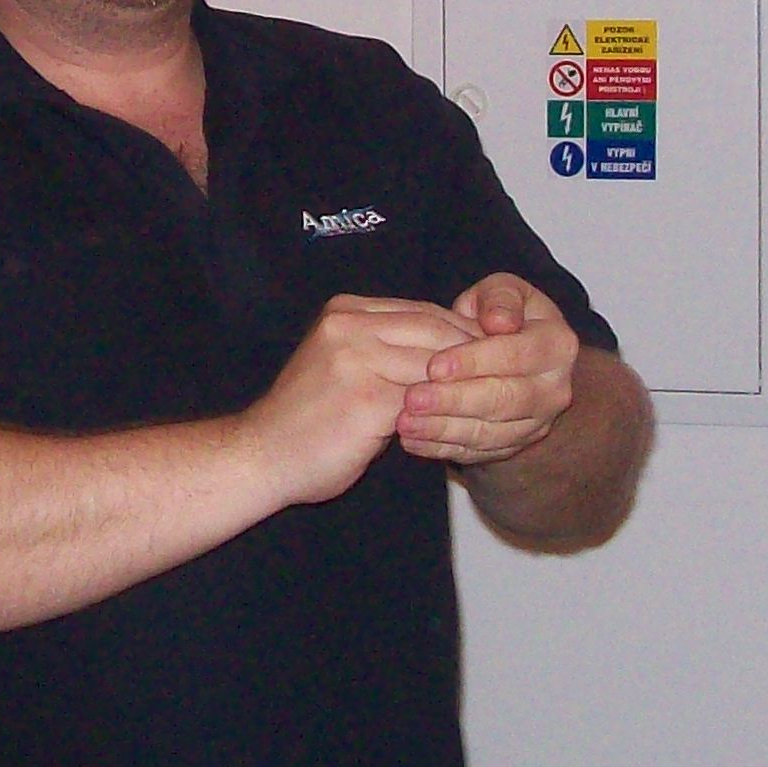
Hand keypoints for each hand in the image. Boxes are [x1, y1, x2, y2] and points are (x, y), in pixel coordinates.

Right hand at [243, 294, 475, 506]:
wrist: (262, 455)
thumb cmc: (305, 419)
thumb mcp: (340, 364)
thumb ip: (381, 350)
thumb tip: (441, 352)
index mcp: (344, 312)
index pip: (421, 311)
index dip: (459, 331)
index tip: (489, 352)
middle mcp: (349, 326)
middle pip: (434, 328)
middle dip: (473, 350)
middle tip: (505, 372)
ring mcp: (357, 359)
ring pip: (435, 362)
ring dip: (468, 381)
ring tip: (493, 397)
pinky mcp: (368, 398)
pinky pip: (426, 400)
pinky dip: (448, 410)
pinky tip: (464, 424)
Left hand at [398, 273, 580, 465]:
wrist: (510, 351)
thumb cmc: (501, 313)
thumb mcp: (502, 291)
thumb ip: (499, 299)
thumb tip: (499, 322)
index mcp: (557, 345)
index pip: (516, 355)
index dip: (474, 361)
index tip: (434, 366)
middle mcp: (553, 389)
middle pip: (504, 400)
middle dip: (454, 401)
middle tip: (413, 399)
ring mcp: (536, 422)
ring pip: (490, 432)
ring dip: (444, 430)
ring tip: (405, 422)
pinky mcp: (514, 444)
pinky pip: (478, 452)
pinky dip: (442, 448)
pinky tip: (412, 439)